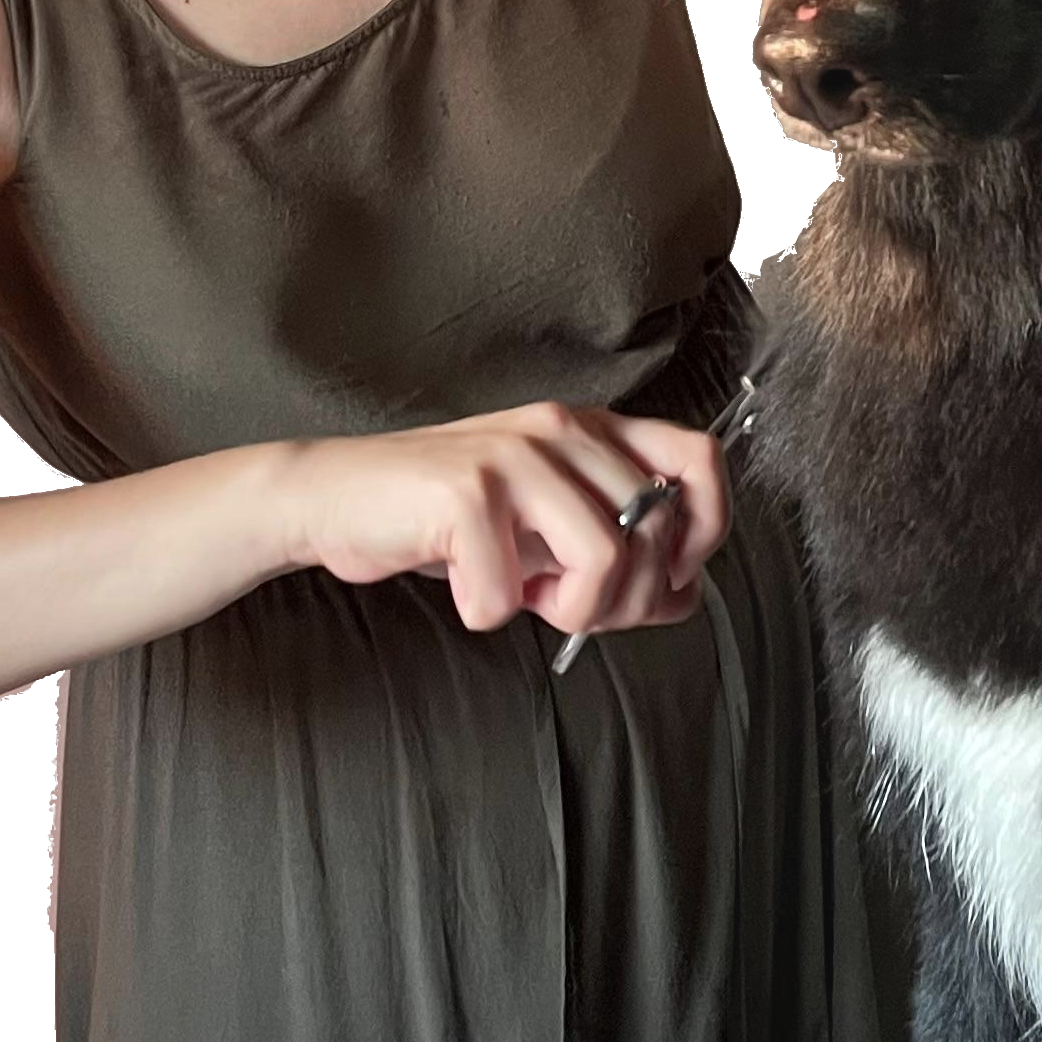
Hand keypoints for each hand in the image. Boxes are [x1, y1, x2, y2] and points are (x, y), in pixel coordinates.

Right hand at [274, 400, 729, 637]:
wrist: (335, 499)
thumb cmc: (449, 522)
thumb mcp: (547, 531)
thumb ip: (620, 550)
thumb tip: (683, 595)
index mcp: (592, 431)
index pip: (700, 459)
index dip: (706, 528)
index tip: (666, 577)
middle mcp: (563, 428)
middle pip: (655, 529)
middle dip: (624, 599)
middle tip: (568, 604)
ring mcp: (515, 453)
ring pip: (605, 555)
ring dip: (571, 609)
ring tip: (524, 597)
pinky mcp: (466, 489)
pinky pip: (512, 589)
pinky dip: (489, 612)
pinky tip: (469, 593)